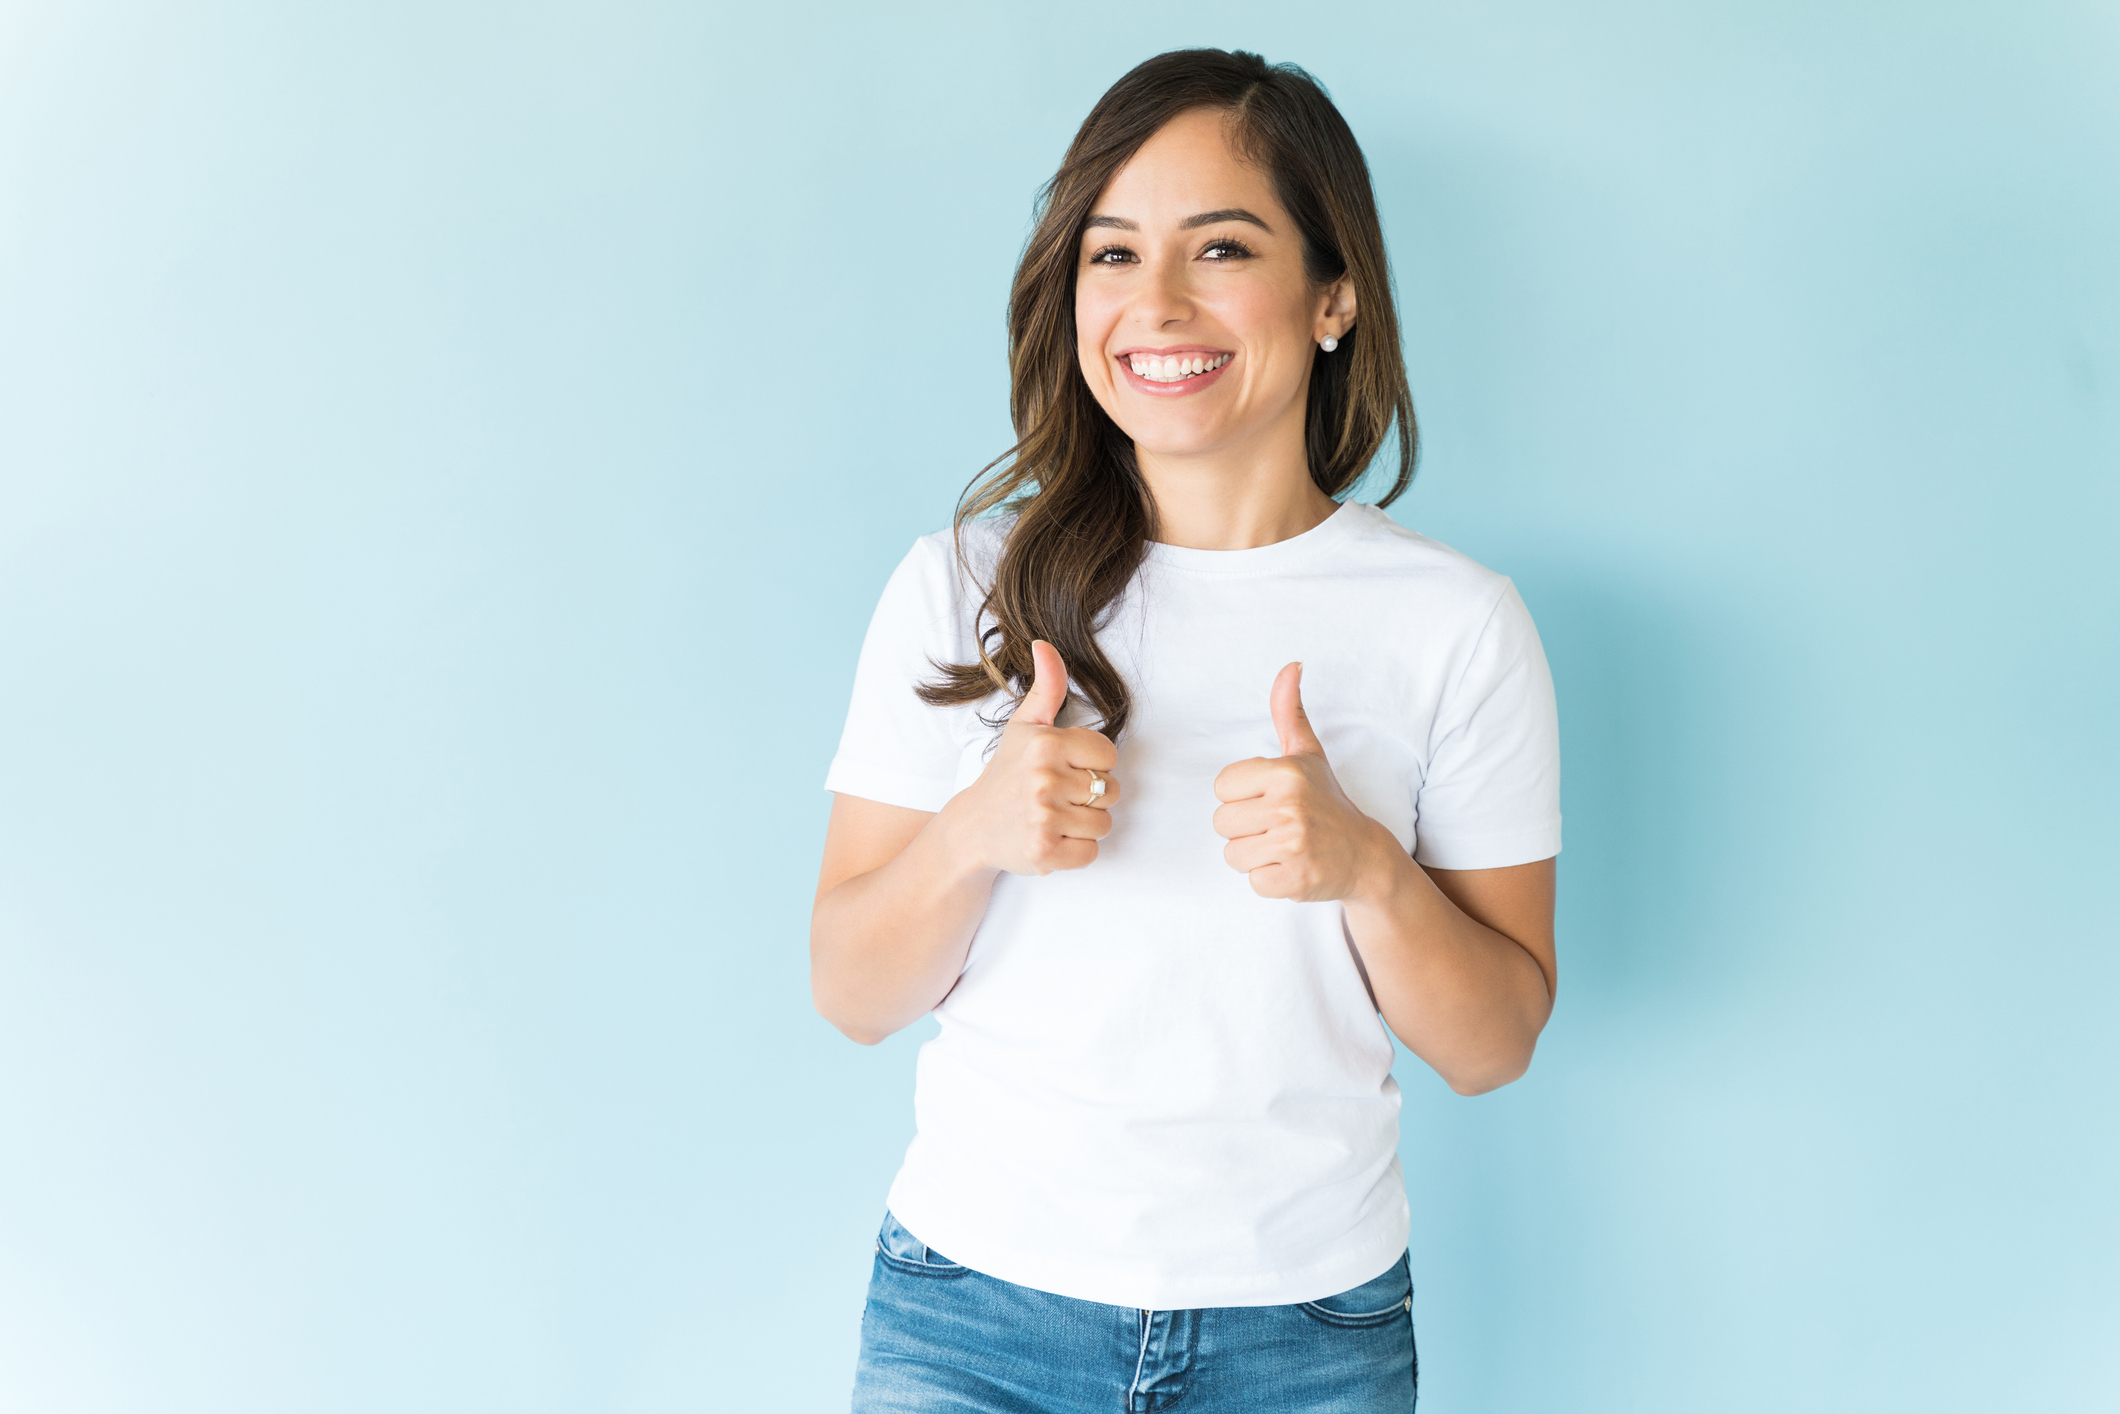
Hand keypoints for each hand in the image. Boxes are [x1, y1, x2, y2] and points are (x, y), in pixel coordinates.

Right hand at [942, 639, 1119, 876]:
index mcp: (1046, 744)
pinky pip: (1091, 852)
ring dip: (1085, 823)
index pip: (1109, 755)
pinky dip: (1077, 850)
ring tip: (1056, 816)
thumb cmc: (1007, 773)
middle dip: (1091, 795)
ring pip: (1104, 823)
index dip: (1092, 764)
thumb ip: (1047, 686)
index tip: (1066, 768)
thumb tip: (1045, 644)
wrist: (974, 827)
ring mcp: (1044, 819)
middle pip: (1111, 790)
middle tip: (1058, 795)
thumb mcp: (1024, 726)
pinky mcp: (1045, 853)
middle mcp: (1045, 780)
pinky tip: (1053, 837)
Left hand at [1213, 663, 1392, 902]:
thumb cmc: (1326, 802)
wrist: (1364, 855)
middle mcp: (1290, 806)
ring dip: (1255, 855)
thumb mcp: (1308, 754)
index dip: (1242, 797)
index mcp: (1286, 773)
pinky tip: (1293, 866)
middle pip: (1222, 823)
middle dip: (1246, 829)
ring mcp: (1294, 845)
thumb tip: (1291, 664)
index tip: (1271, 799)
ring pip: (1233, 855)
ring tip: (1285, 846)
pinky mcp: (1295, 880)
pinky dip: (1269, 879)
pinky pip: (1252, 882)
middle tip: (1279, 826)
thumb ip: (1289, 711)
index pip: (1222, 787)